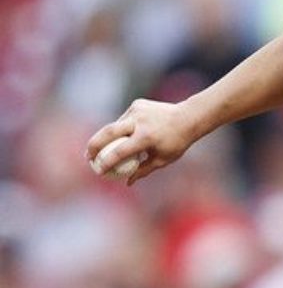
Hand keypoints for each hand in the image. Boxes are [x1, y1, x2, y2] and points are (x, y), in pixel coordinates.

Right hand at [85, 99, 201, 184]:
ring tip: (108, 149)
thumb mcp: (163, 159)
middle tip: (88, 157)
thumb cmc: (177, 142)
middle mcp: (140, 121)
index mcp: (147, 137)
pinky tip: (127, 134)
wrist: (189, 117)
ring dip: (108, 137)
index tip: (98, 171)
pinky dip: (122, 128)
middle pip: (108, 132)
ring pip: (115, 125)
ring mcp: (137, 110)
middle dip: (93, 145)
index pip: (120, 151)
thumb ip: (143, 171)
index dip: (106, 162)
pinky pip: (124, 119)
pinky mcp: (137, 104)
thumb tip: (127, 182)